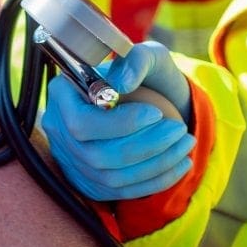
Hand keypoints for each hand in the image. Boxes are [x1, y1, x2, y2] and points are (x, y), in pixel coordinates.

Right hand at [40, 41, 194, 201]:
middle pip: (96, 155)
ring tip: (187, 144)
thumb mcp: (148, 55)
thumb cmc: (145, 73)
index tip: (156, 113)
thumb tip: (122, 84)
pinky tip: (182, 164)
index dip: (120, 124)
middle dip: (145, 146)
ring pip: (111, 177)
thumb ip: (137, 60)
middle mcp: (59, 132)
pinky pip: (122, 191)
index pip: (82, 122)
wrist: (149, 99)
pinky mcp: (90, 182)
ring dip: (156, 164)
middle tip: (179, 130)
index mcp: (62, 95)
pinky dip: (156, 180)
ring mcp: (72, 161)